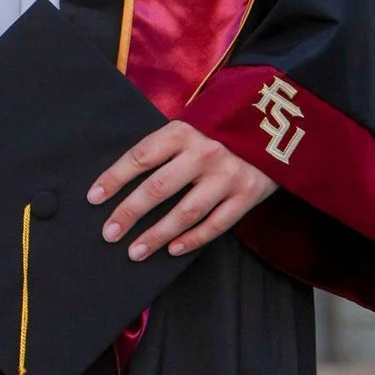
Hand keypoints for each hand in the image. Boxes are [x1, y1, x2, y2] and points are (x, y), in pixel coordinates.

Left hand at [88, 121, 272, 262]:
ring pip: (185, 212)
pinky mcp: (247, 195)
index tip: (94, 198)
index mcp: (185, 131)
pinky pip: (216, 224)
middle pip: (158, 188)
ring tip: (134, 251)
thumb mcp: (195, 123)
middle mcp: (204, 153)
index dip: (114, 178)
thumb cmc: (224, 126)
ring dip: (157, 235)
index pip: (141, 157)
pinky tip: (172, 250)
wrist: (280, 124)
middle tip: (109, 233)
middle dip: (129, 213)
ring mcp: (227, 176)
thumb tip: (126, 178)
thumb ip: (167, 146)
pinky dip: (193, 239)